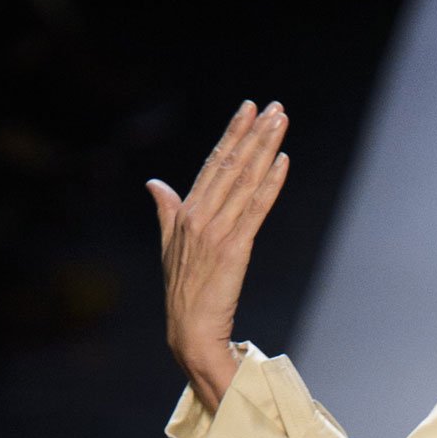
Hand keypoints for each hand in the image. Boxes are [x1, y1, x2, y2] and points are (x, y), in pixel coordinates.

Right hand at [147, 99, 290, 411]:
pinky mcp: (234, 249)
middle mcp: (200, 216)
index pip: (213, 163)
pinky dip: (270, 183)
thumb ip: (165, 210)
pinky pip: (256, 209)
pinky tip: (282, 161)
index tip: (248, 109)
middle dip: (254, 132)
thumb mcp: (170, 245)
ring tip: (281, 122)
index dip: (232, 134)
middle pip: (231, 164)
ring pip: (245, 180)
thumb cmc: (183, 291)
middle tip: (274, 107)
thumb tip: (154, 183)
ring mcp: (216, 231)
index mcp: (186, 211)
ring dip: (265, 148)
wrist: (190, 330)